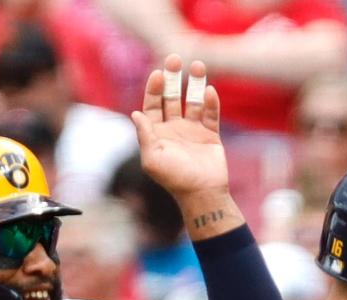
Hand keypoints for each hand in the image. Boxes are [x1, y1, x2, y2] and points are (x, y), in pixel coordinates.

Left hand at [132, 55, 227, 199]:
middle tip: (175, 58)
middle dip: (172, 78)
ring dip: (195, 84)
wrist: (202, 194)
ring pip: (192, 101)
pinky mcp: (210, 135)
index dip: (154, 89)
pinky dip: (211, 102)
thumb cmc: (174, 179)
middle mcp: (173, 128)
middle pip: (171, 97)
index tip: (157, 74)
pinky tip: (210, 91)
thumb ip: (144, 134)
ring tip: (198, 65)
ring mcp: (192, 130)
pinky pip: (210, 114)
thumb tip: (135, 113)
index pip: (152, 105)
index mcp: (156, 133)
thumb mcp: (152, 158)